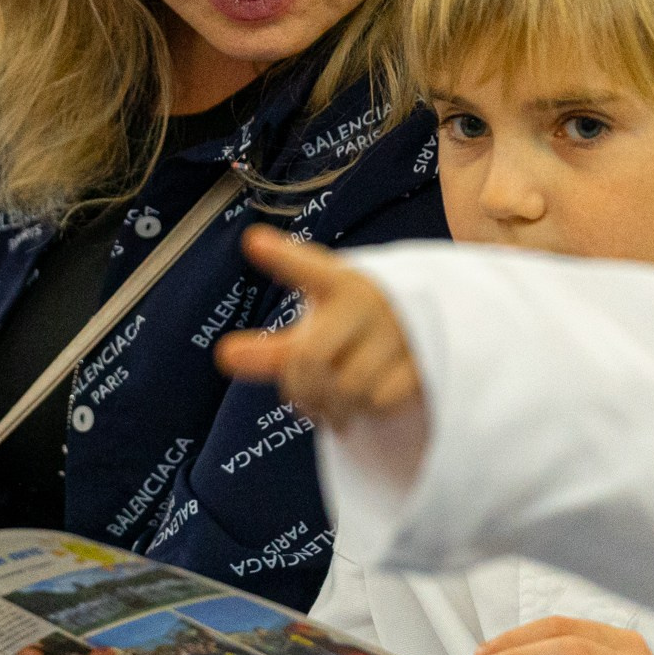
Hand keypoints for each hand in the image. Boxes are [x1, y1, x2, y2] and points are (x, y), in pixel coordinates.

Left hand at [216, 226, 427, 442]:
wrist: (430, 335)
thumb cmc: (355, 333)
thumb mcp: (316, 332)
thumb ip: (272, 349)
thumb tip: (223, 355)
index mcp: (340, 283)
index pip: (308, 268)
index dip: (282, 257)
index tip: (253, 243)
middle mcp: (372, 300)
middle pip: (311, 358)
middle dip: (299, 387)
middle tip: (301, 397)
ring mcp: (401, 330)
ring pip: (347, 387)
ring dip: (332, 408)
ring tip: (331, 407)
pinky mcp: (425, 360)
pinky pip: (380, 400)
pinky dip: (365, 412)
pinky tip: (362, 407)